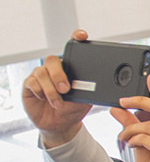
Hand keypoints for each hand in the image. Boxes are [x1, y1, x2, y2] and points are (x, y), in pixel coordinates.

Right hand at [23, 30, 92, 147]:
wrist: (59, 125)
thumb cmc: (73, 109)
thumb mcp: (86, 100)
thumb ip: (92, 90)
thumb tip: (107, 85)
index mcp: (71, 68)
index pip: (72, 48)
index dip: (76, 38)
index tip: (82, 36)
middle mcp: (55, 68)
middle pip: (53, 60)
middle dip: (59, 74)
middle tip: (66, 89)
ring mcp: (41, 75)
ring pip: (42, 72)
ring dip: (51, 89)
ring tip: (58, 102)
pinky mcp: (29, 84)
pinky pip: (32, 83)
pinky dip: (41, 93)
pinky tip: (45, 100)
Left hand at [112, 74, 149, 161]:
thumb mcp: (142, 141)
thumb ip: (132, 123)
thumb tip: (118, 109)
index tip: (149, 76)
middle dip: (138, 102)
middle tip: (121, 102)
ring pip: (146, 125)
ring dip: (129, 131)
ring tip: (124, 139)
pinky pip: (144, 137)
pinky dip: (133, 140)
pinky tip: (132, 146)